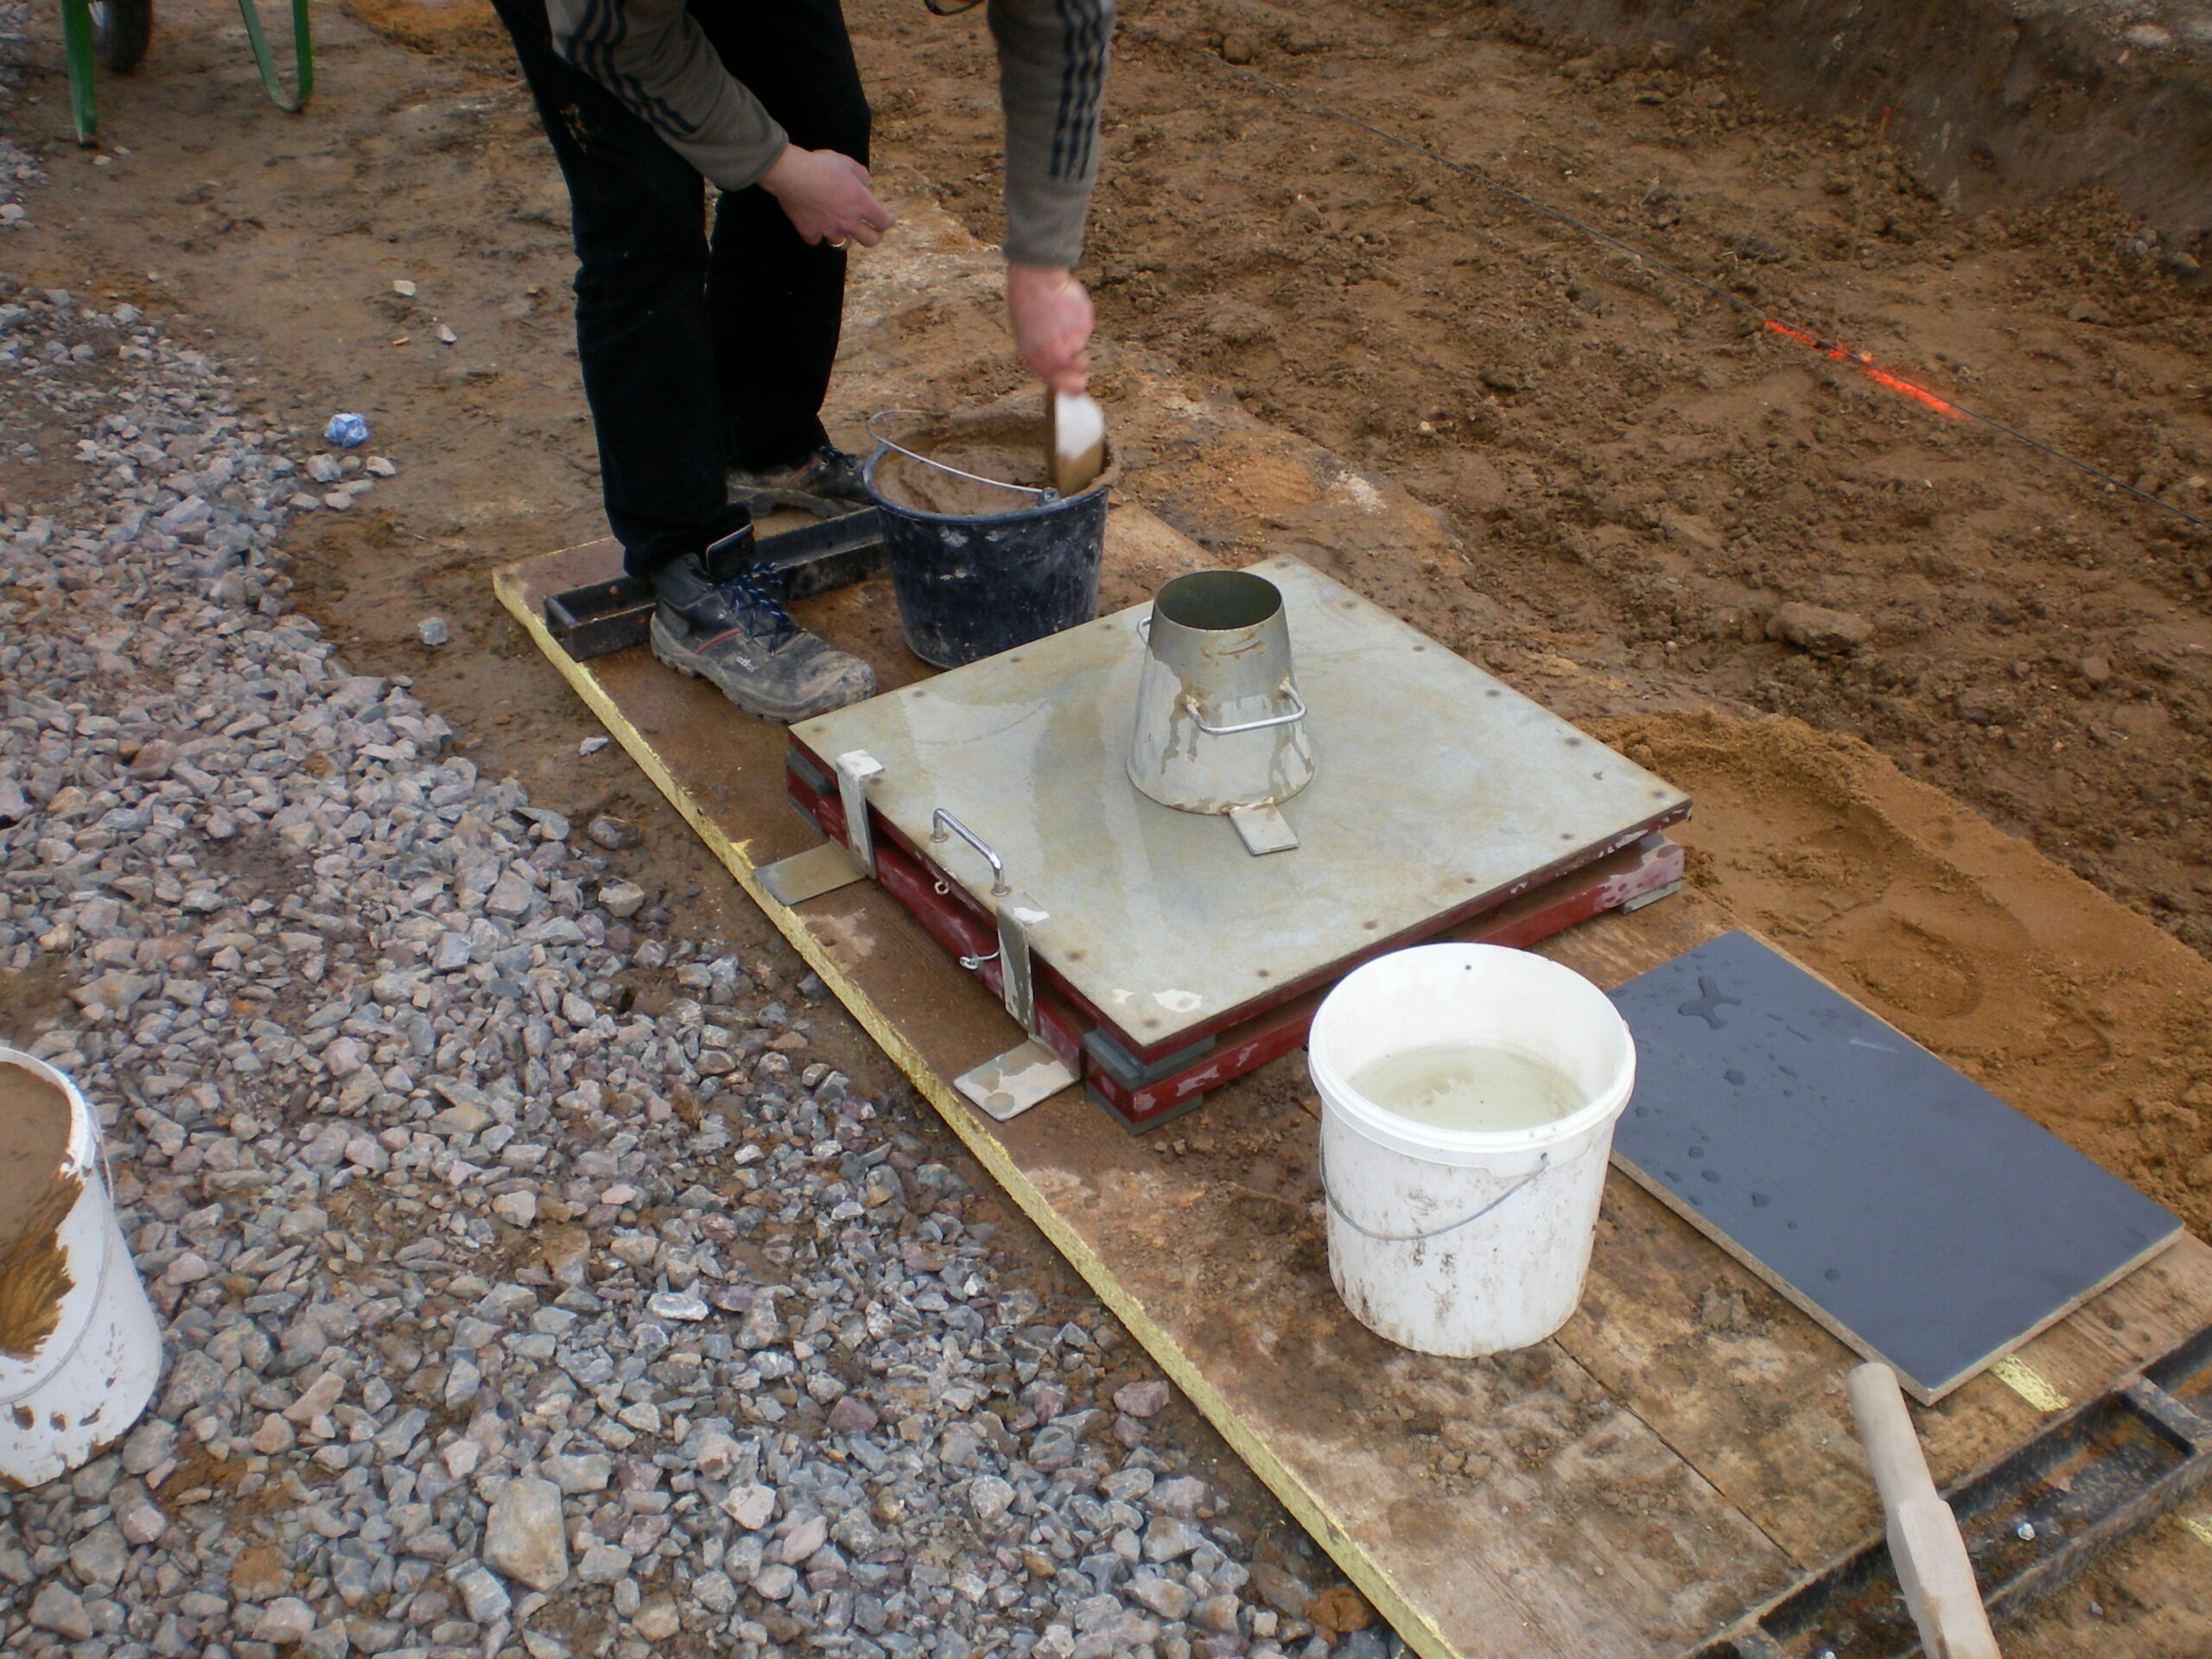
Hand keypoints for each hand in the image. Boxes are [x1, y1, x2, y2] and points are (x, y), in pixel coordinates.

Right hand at [758, 144, 895, 247]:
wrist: (793, 175)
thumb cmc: (822, 166)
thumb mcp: (848, 163)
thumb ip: (860, 175)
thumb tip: (864, 183)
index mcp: (862, 205)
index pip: (884, 221)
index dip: (886, 220)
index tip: (885, 218)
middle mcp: (849, 222)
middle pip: (870, 241)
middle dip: (873, 236)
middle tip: (871, 231)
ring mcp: (829, 230)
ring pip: (842, 243)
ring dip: (844, 236)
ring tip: (841, 229)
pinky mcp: (809, 232)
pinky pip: (816, 240)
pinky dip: (817, 235)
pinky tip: (815, 227)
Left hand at [1007, 264, 1093, 393]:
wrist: (1037, 281)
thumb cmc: (1026, 305)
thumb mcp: (1025, 334)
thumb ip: (1041, 353)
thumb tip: (1058, 366)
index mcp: (1035, 358)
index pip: (1055, 381)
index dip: (1066, 386)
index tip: (1075, 388)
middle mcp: (1056, 354)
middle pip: (1076, 374)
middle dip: (1080, 375)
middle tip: (1082, 370)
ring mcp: (1072, 341)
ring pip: (1080, 350)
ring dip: (1076, 342)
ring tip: (1064, 324)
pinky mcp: (1084, 327)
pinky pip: (1084, 330)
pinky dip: (1079, 324)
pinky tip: (1067, 311)